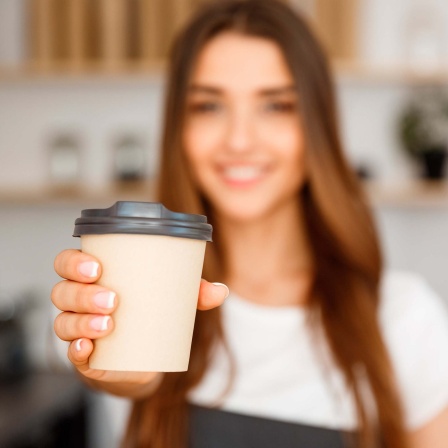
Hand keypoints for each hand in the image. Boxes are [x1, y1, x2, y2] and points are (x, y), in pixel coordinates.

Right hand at [52, 249, 228, 395]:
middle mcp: (78, 302)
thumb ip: (194, 292)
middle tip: (113, 299)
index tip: (97, 267)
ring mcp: (78, 331)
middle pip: (62, 291)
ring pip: (63, 322)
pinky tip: (88, 348)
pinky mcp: (84, 358)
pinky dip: (76, 351)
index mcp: (93, 279)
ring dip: (81, 322)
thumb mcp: (170, 300)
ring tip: (108, 323)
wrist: (144, 360)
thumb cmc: (150, 317)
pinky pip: (70, 353)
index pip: (67, 263)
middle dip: (82, 293)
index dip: (73, 262)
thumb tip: (220, 291)